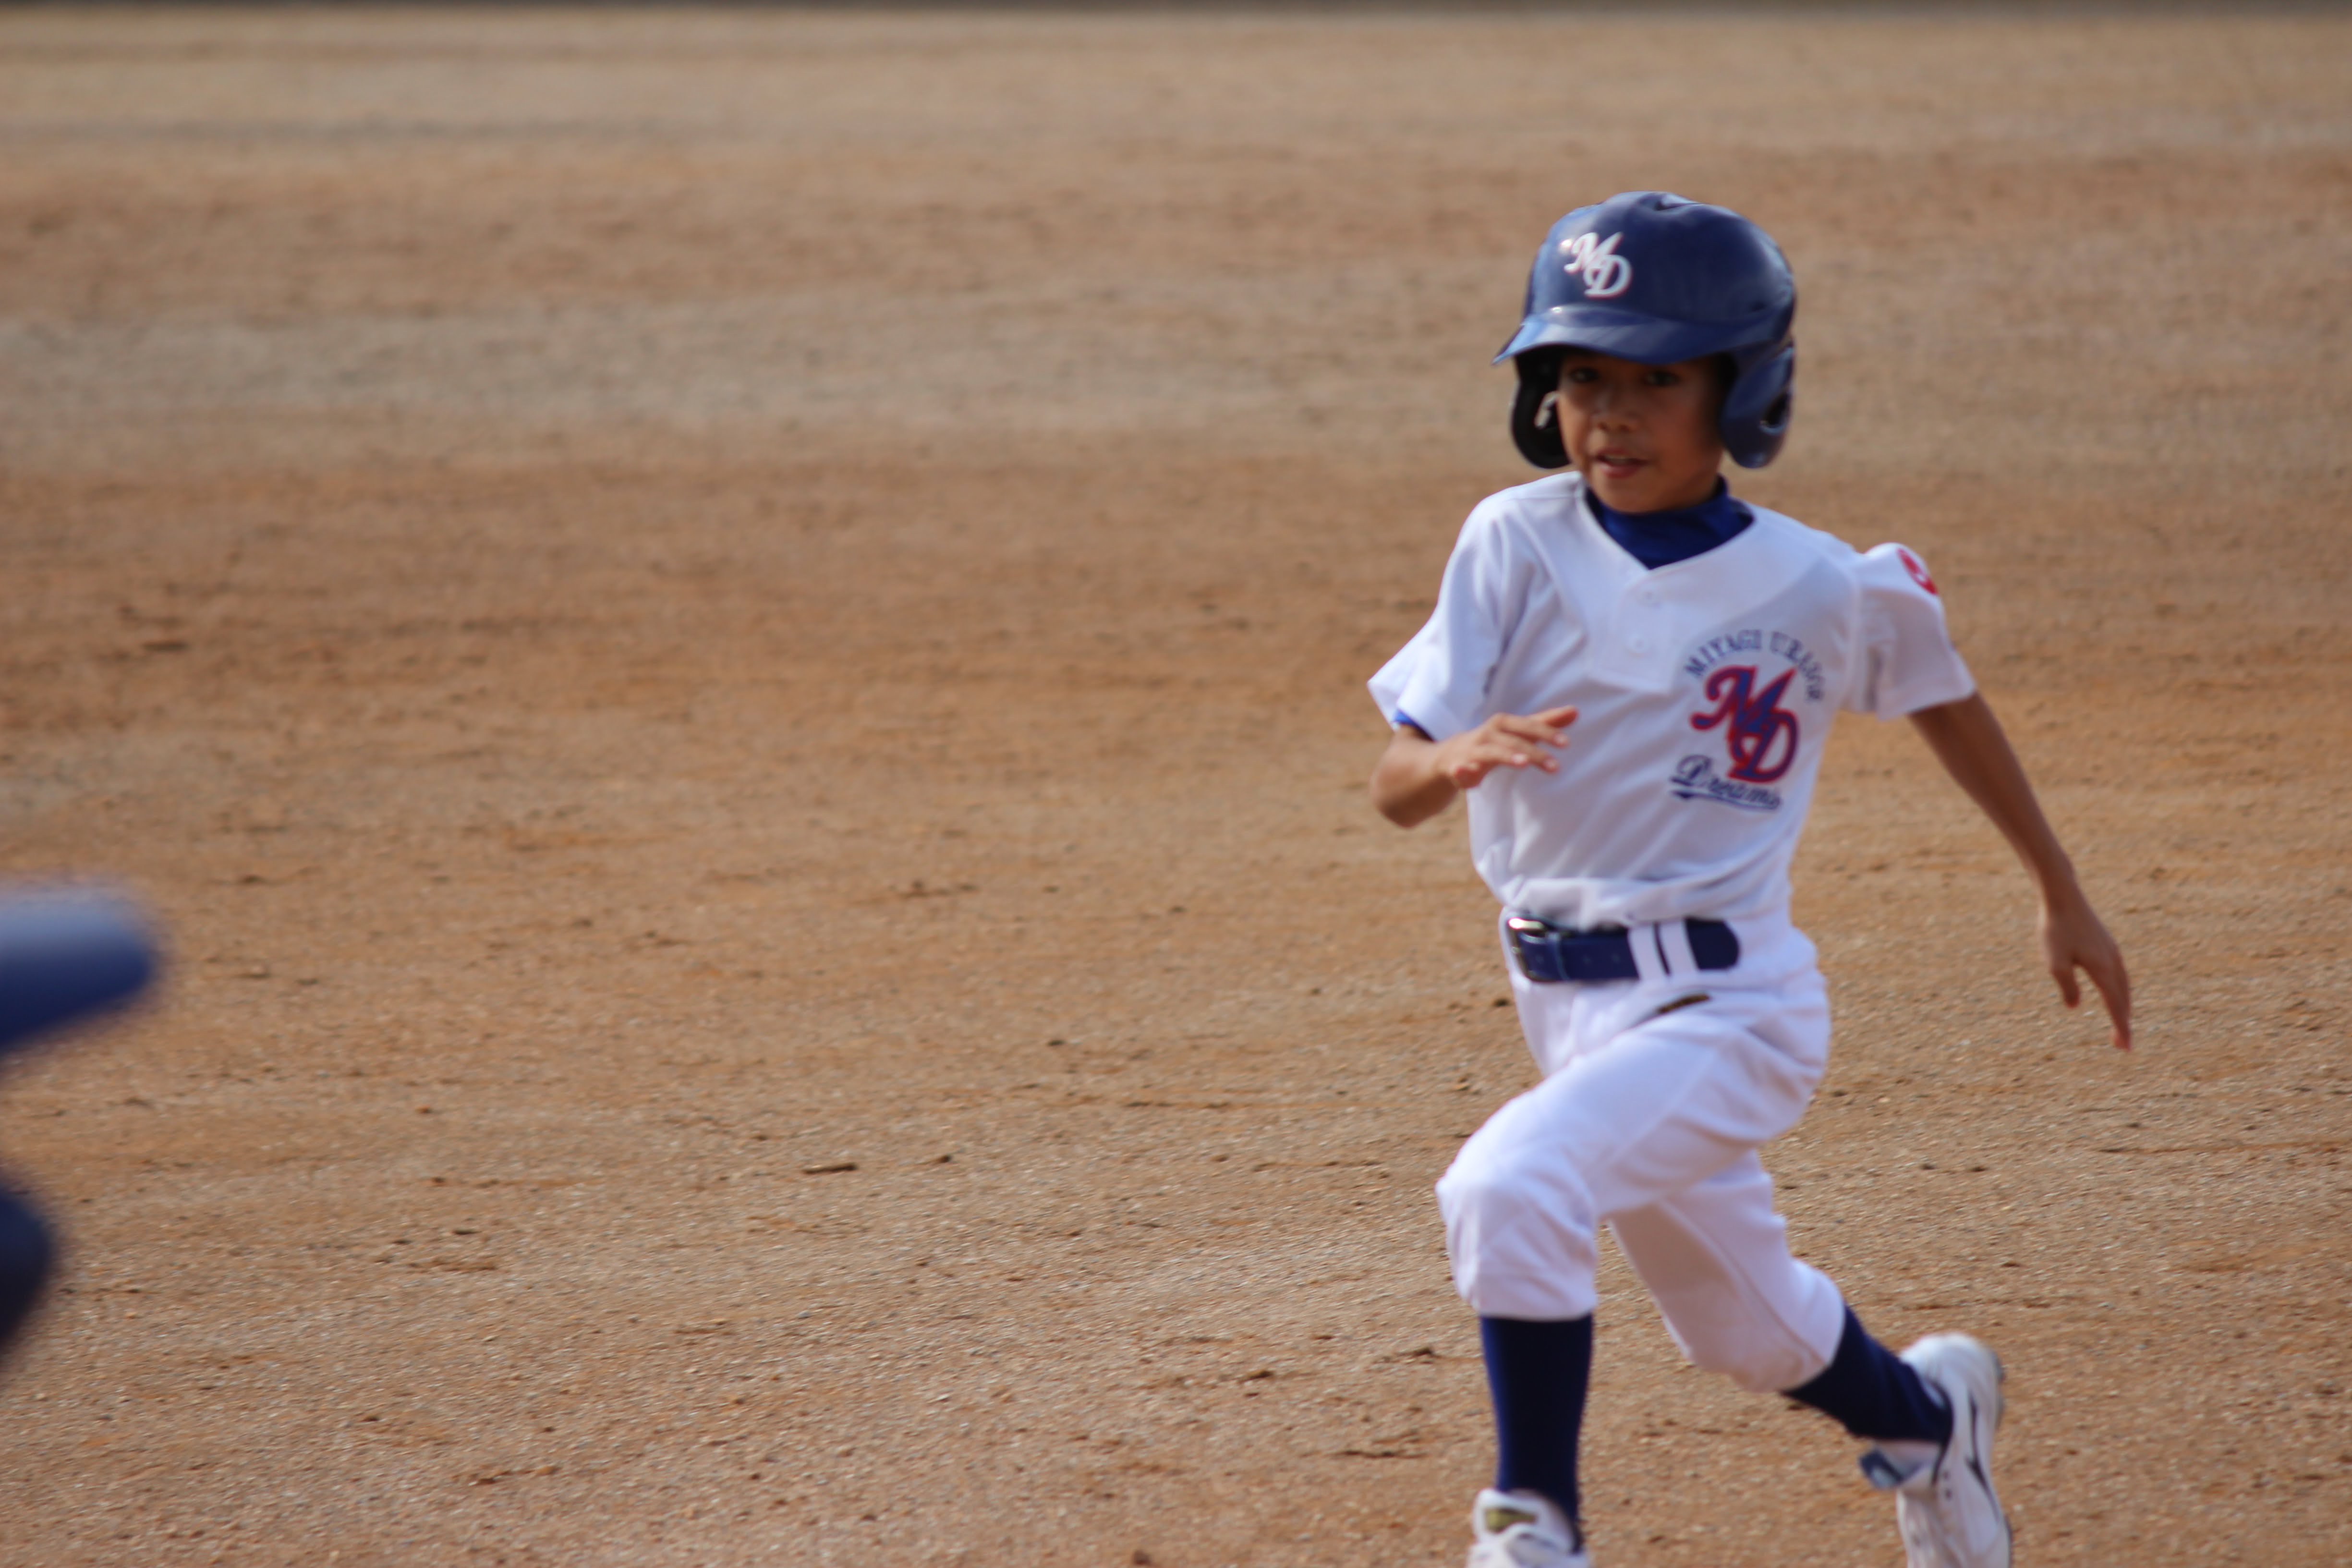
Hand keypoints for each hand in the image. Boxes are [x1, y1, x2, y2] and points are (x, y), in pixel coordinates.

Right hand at [1432, 707, 1577, 790]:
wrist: (1451, 754)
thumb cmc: (1492, 741)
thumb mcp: (1518, 731)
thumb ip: (1545, 723)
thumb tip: (1576, 711)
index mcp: (1504, 724)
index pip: (1528, 726)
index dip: (1546, 732)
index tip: (1565, 743)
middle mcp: (1488, 733)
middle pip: (1514, 741)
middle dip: (1534, 752)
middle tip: (1555, 766)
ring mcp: (1473, 750)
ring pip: (1491, 752)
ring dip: (1507, 756)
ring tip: (1523, 763)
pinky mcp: (1458, 767)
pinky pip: (1460, 769)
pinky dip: (1463, 769)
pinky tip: (1467, 772)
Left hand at [2040, 890, 2131, 1050]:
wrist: (2063, 897)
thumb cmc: (2055, 929)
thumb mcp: (2054, 962)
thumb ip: (2067, 986)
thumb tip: (2075, 1007)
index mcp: (2103, 970)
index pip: (2115, 1006)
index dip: (2121, 1028)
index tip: (2125, 1048)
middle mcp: (2113, 962)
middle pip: (2123, 998)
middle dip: (2123, 1022)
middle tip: (2122, 1044)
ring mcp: (2112, 952)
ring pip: (2124, 985)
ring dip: (2124, 1005)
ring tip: (2122, 1022)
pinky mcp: (2107, 944)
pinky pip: (2120, 973)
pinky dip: (2121, 989)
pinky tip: (2116, 990)